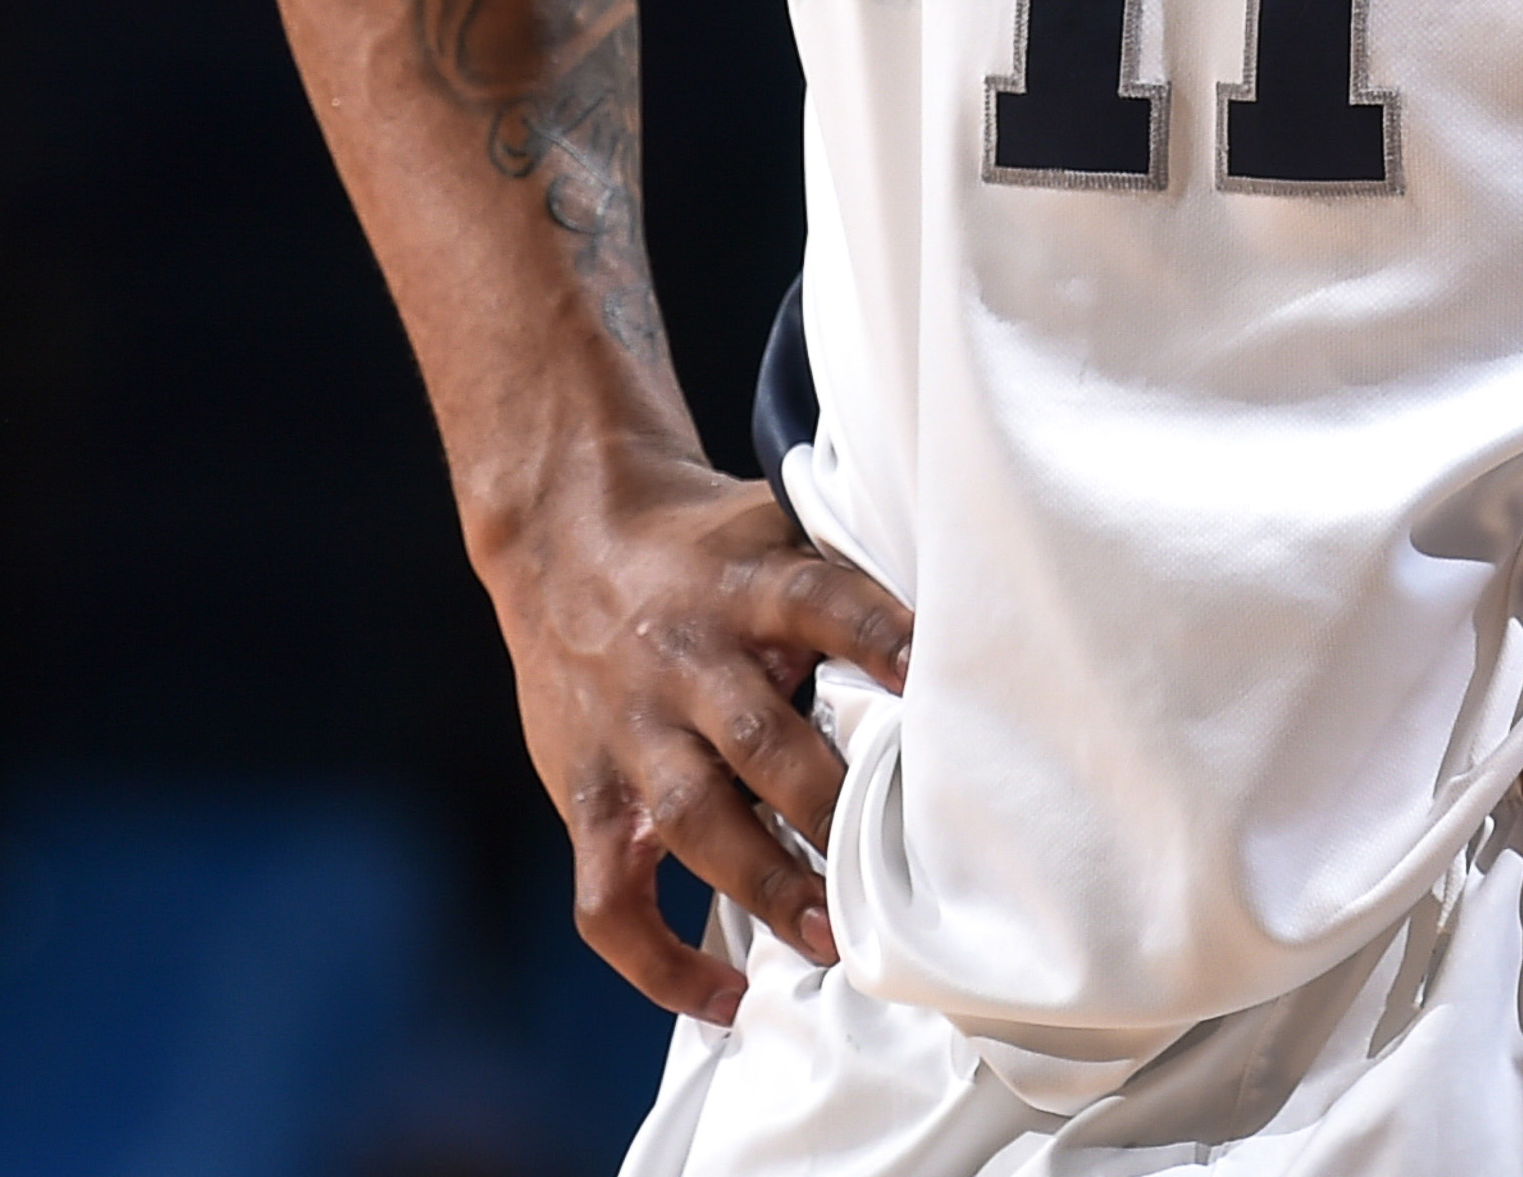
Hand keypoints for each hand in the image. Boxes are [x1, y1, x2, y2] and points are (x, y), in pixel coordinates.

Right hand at [486, 442, 919, 1021]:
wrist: (564, 536)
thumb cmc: (700, 545)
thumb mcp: (768, 528)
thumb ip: (840, 573)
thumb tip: (958, 613)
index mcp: (744, 586)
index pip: (819, 602)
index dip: (876, 634)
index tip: (930, 675)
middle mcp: (685, 659)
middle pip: (760, 737)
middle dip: (826, 804)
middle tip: (892, 864)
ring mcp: (631, 733)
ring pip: (695, 819)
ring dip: (764, 883)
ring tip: (829, 938)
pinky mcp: (587, 795)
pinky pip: (609, 896)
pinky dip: (658, 961)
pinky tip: (723, 996)